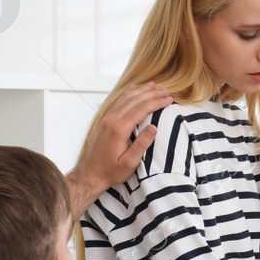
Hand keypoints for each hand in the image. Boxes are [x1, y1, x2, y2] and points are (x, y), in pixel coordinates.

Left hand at [68, 82, 171, 215]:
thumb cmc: (110, 171)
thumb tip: (154, 128)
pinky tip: (133, 89)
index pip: (141, 110)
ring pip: (125, 99)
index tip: (169, 100)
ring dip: (141, 91)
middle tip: (166, 90)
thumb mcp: (129, 163)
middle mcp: (111, 120)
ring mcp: (106, 119)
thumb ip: (141, 144)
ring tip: (153, 85)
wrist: (90, 174)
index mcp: (119, 129)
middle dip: (152, 94)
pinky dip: (127, 94)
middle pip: (134, 101)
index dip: (156, 103)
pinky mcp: (104, 122)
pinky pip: (118, 103)